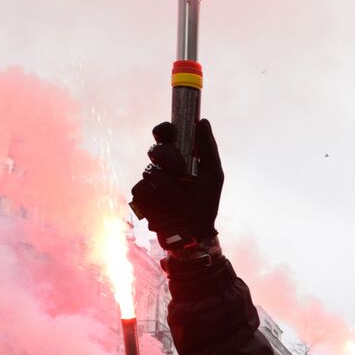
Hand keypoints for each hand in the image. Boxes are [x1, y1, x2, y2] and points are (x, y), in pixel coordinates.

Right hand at [129, 119, 222, 249]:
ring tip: (179, 198)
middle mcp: (162, 166)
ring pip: (149, 170)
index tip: (167, 132)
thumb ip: (208, 148)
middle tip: (179, 169)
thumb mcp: (213, 175)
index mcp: (179, 157)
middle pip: (155, 149)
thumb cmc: (205, 203)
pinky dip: (156, 199)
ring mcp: (150, 182)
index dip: (164, 130)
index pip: (165, 135)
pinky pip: (141, 190)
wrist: (194, 233)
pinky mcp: (141, 198)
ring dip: (166, 184)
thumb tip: (202, 121)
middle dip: (168, 157)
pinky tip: (166, 207)